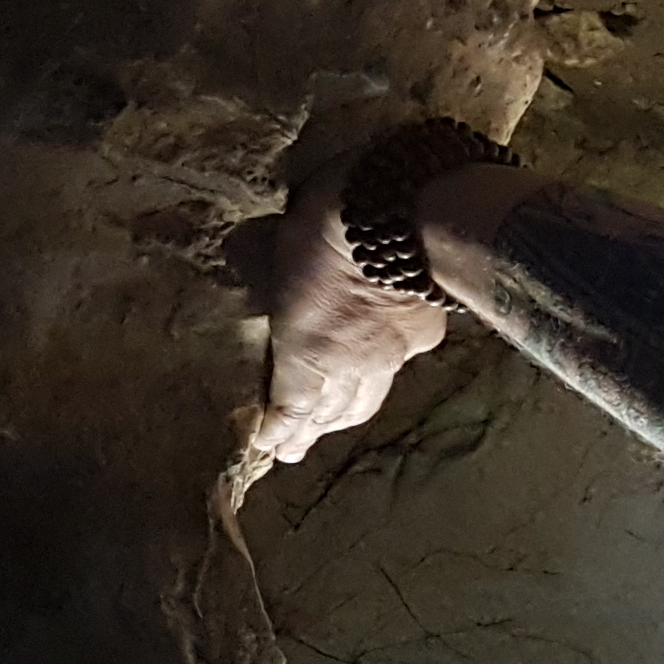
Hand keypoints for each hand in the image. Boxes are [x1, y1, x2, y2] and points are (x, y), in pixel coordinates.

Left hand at [240, 165, 450, 464]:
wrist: (401, 215)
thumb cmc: (325, 224)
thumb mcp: (274, 245)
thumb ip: (263, 269)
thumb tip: (240, 251)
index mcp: (306, 350)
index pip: (293, 407)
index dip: (281, 431)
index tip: (270, 447)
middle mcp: (350, 364)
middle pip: (332, 412)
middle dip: (313, 431)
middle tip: (295, 448)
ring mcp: (390, 352)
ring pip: (369, 396)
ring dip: (348, 413)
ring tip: (336, 422)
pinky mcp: (422, 333)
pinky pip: (398, 361)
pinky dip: (385, 367)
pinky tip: (384, 362)